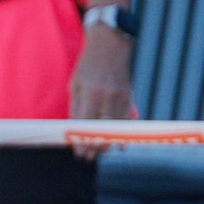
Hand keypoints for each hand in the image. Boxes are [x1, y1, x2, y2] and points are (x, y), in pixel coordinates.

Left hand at [69, 23, 135, 157]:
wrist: (110, 46)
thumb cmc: (87, 66)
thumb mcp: (75, 85)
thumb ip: (76, 107)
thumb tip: (73, 129)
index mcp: (90, 93)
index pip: (85, 123)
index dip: (82, 140)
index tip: (78, 152)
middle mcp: (107, 97)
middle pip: (102, 128)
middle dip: (95, 145)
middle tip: (88, 157)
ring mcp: (121, 97)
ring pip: (115, 126)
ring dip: (107, 142)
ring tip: (100, 153)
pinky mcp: (129, 96)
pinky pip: (126, 119)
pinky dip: (121, 132)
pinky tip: (118, 143)